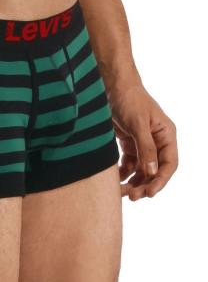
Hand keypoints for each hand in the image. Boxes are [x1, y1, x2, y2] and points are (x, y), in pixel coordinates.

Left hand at [109, 82, 177, 199]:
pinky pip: (128, 164)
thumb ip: (145, 148)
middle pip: (154, 170)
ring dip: (133, 182)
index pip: (169, 164)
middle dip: (144, 184)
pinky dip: (123, 173)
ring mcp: (142, 143)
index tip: (149, 193)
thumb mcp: (138, 123)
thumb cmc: (129, 99)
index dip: (161, 180)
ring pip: (141, 170)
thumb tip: (152, 173)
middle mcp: (157, 141)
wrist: (111, 85)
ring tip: (121, 192)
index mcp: (166, 135)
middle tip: (132, 196)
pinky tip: (114, 180)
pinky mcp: (128, 143)